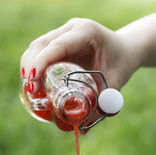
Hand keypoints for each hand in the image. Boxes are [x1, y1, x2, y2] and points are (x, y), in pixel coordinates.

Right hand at [20, 18, 142, 92]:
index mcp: (87, 32)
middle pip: (42, 44)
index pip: (58, 46)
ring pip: (37, 46)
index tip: (33, 82)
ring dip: (29, 66)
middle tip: (31, 91)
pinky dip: (34, 65)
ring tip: (30, 89)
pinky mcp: (59, 39)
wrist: (126, 49)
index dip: (41, 62)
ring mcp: (64, 32)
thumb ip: (105, 101)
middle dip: (31, 66)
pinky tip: (33, 82)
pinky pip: (40, 50)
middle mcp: (72, 28)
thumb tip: (84, 127)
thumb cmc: (122, 63)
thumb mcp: (117, 81)